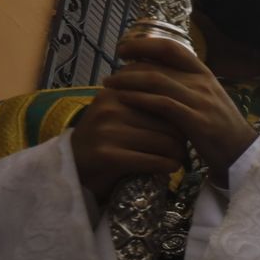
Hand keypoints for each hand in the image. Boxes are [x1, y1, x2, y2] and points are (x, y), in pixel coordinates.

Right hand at [70, 84, 187, 201]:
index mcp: (116, 91)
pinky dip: (167, 166)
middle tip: (183, 148)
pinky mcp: (107, 155)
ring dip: (178, 154)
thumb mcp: (122, 112)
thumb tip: (186, 99)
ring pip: (165, 142)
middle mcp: (110, 106)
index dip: (179, 116)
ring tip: (178, 159)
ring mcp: (107, 130)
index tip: (184, 127)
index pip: (164, 98)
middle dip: (182, 138)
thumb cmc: (107, 139)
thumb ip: (146, 102)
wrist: (73, 165)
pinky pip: (153, 160)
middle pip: (168, 122)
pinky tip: (170, 168)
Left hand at [101, 35, 257, 186]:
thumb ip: (185, 88)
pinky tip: (125, 100)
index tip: (123, 49)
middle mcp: (203, 83)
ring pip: (157, 80)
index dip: (144, 44)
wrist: (243, 155)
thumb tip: (154, 78)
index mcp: (205, 75)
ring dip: (128, 81)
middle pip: (158, 64)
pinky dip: (140, 99)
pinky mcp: (196, 120)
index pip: (172, 48)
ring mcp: (201, 101)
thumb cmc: (220, 130)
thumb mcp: (205, 101)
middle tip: (111, 75)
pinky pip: (162, 103)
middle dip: (129, 67)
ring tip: (110, 86)